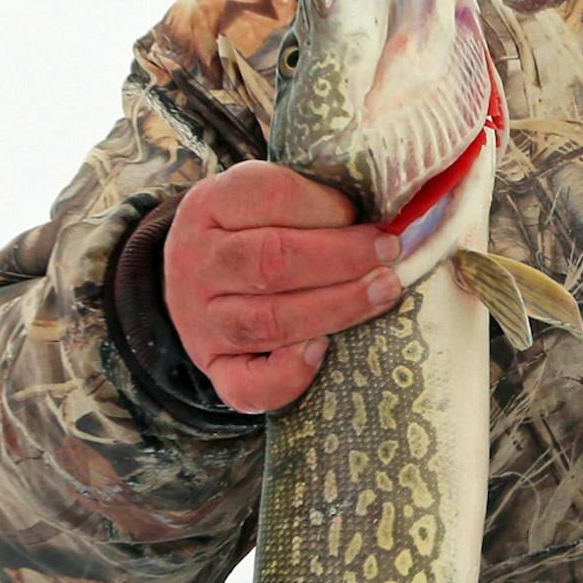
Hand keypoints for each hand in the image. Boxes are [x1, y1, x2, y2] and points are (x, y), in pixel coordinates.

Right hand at [162, 161, 404, 412]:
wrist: (192, 276)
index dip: (328, 208)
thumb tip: (386, 215)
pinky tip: (323, 350)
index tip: (368, 217)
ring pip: (269, 321)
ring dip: (337, 308)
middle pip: (271, 262)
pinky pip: (246, 385)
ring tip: (384, 291)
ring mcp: (200, 320)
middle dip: (343, 259)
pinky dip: (288, 375)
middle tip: (390, 254)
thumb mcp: (266, 196)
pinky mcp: (215, 367)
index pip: (271, 198)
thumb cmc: (250, 229)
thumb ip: (312, 199)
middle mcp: (197, 263)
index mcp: (211, 205)